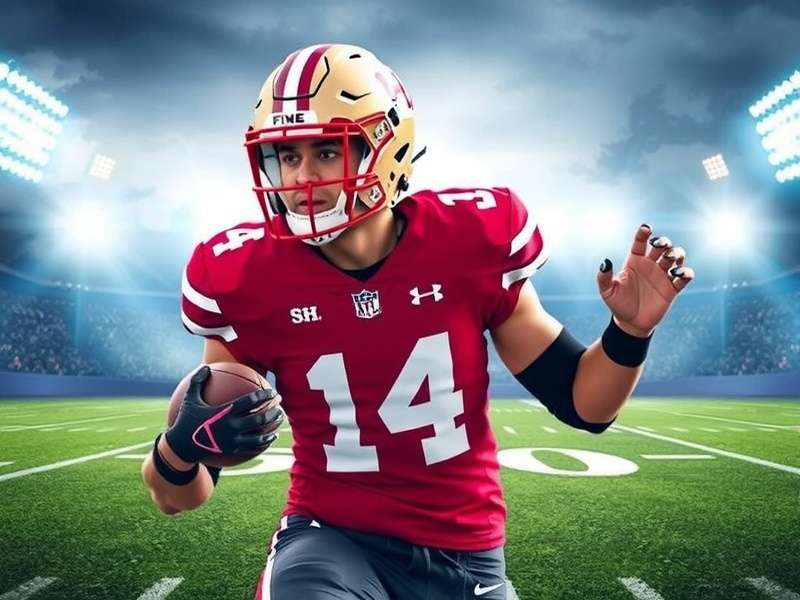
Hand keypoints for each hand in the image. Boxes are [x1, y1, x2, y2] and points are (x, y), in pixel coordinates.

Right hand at [164, 366, 283, 463]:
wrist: (181, 447)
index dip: (263, 395)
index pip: (250, 402)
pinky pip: (253, 446)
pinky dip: (264, 441)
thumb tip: (206, 367)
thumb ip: (198, 382)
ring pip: (259, 435)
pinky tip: (271, 437)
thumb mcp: (190, 399)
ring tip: (280, 420)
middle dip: (273, 410)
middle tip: (281, 404)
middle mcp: (231, 427)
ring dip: (272, 427)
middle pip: (259, 418)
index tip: (272, 391)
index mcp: (224, 412)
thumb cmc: (186, 420)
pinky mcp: (233, 450)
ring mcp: (233, 440)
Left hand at [596, 224, 694, 336]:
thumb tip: (605, 262)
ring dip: (677, 253)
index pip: (641, 242)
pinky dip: (686, 272)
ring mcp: (663, 275)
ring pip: (676, 256)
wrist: (630, 323)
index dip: (644, 233)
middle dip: (664, 241)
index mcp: (635, 261)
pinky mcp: (673, 288)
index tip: (646, 228)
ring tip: (670, 260)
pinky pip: (685, 276)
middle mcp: (650, 265)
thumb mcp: (607, 291)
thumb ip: (604, 276)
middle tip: (660, 245)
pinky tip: (677, 273)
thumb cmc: (618, 304)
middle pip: (662, 246)